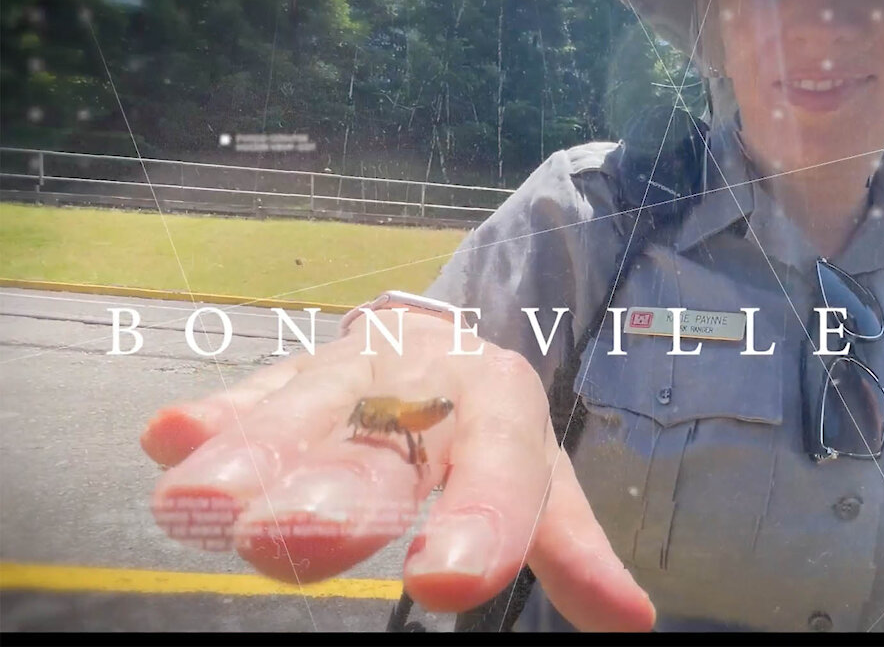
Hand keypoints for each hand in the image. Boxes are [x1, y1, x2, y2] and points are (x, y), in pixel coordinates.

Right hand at [141, 309, 655, 630]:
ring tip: (197, 504)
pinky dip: (213, 419)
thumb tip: (633, 619)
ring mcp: (351, 370)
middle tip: (287, 539)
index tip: (444, 585)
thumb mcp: (541, 482)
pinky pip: (251, 392)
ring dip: (250, 455)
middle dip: (334, 488)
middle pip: (382, 438)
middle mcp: (426, 379)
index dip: (476, 522)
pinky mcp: (291, 376)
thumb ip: (573, 548)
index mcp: (502, 404)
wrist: (441, 345)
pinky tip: (168, 438)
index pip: (500, 467)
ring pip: (303, 410)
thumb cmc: (491, 433)